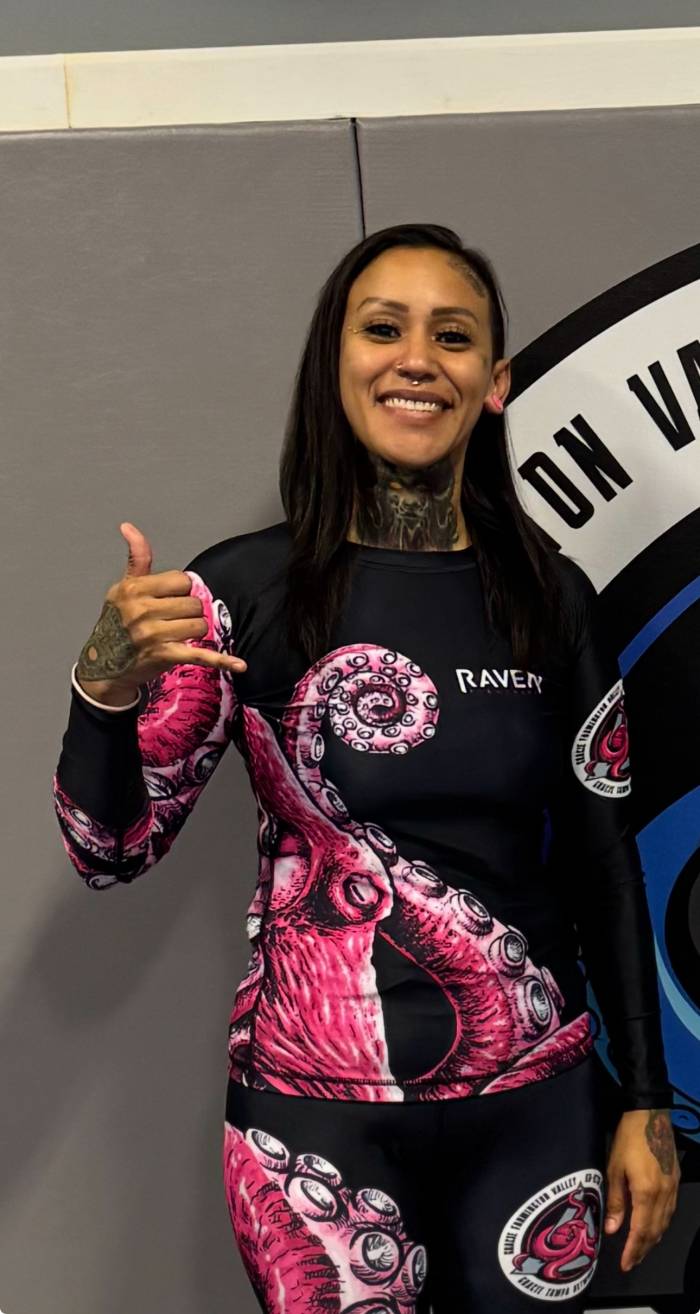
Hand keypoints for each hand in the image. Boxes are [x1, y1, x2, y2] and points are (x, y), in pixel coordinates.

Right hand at [76, 522, 246, 694]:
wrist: (104, 663)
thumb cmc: (116, 623)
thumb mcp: (123, 587)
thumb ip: (137, 558)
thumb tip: (129, 527)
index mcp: (134, 590)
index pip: (181, 581)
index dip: (180, 590)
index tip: (170, 599)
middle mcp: (142, 611)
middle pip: (193, 603)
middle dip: (189, 612)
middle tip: (172, 620)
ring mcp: (153, 634)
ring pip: (200, 625)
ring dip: (195, 631)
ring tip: (177, 634)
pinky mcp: (165, 655)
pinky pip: (200, 655)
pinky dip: (221, 661)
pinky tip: (239, 665)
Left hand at [604, 1108, 679, 1271]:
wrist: (650, 1115)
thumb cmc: (627, 1139)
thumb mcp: (614, 1168)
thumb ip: (616, 1201)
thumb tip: (612, 1230)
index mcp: (646, 1193)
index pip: (640, 1231)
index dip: (633, 1250)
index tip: (626, 1264)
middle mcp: (664, 1195)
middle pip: (655, 1231)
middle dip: (643, 1249)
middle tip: (632, 1262)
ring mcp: (673, 1188)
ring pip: (665, 1223)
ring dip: (653, 1239)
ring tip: (641, 1249)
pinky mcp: (676, 1180)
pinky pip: (670, 1211)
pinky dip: (662, 1224)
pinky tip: (654, 1227)